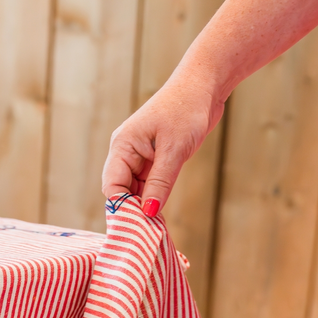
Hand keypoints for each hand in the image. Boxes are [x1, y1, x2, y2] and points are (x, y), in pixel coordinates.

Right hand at [102, 71, 221, 217]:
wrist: (205, 86)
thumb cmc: (186, 109)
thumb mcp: (174, 151)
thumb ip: (160, 184)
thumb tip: (148, 213)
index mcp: (123, 146)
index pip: (112, 187)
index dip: (123, 208)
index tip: (137, 227)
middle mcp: (127, 152)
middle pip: (122, 191)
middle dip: (133, 210)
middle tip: (149, 232)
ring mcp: (140, 156)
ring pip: (136, 191)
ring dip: (145, 206)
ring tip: (156, 226)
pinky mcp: (154, 159)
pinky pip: (149, 185)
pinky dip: (154, 199)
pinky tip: (161, 213)